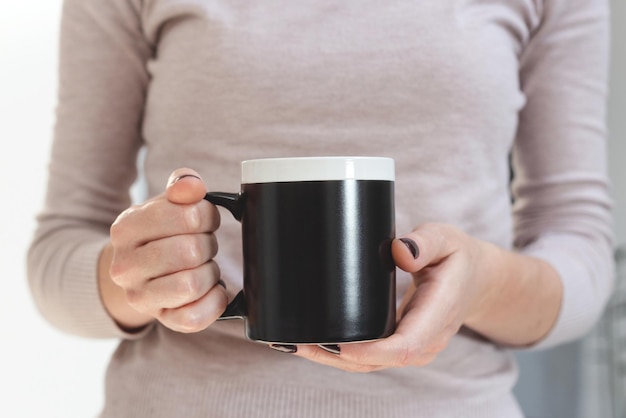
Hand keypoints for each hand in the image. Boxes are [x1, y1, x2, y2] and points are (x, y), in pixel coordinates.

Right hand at [99, 168, 227, 332]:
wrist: (136, 273)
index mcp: (126, 228)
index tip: (203, 221)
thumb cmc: (159, 234)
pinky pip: (195, 316)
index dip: (207, 216)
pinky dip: (214, 301)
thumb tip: (193, 186)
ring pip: (193, 284)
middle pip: (192, 251)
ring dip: (210, 273)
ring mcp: (140, 297)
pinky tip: (210, 289)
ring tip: (202, 266)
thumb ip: (183, 185)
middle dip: (208, 245)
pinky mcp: (160, 319)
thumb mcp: (166, 203)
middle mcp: (125, 266)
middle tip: (203, 245)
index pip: (187, 216)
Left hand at [290, 223, 501, 371]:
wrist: (474, 279)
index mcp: (437, 316)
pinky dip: (339, 354)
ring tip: (292, 343)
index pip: (404, 347)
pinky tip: (312, 343)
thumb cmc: (457, 257)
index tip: (335, 343)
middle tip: (295, 340)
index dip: (368, 351)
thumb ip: (426, 242)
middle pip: (376, 362)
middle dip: (333, 357)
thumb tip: (400, 252)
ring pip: (367, 364)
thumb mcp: (448, 239)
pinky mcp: (400, 344)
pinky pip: (368, 357)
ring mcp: (412, 347)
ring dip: (329, 358)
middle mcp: (424, 341)